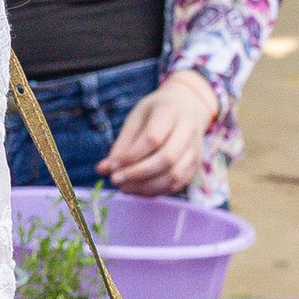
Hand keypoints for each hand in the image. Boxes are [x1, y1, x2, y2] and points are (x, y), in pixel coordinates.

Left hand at [99, 68, 215, 198]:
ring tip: (124, 187)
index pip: (152, 139)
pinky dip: (156, 190)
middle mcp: (188, 130)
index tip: (111, 166)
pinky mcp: (196, 165)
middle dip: (137, 174)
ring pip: (174, 175)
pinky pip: (177, 184)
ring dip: (146, 186)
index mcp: (170, 112)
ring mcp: (195, 149)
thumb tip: (103, 169)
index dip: (130, 156)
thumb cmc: (155, 113)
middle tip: (115, 180)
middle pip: (166, 159)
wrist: (186, 107)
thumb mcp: (135, 119)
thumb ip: (121, 144)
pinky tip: (138, 189)